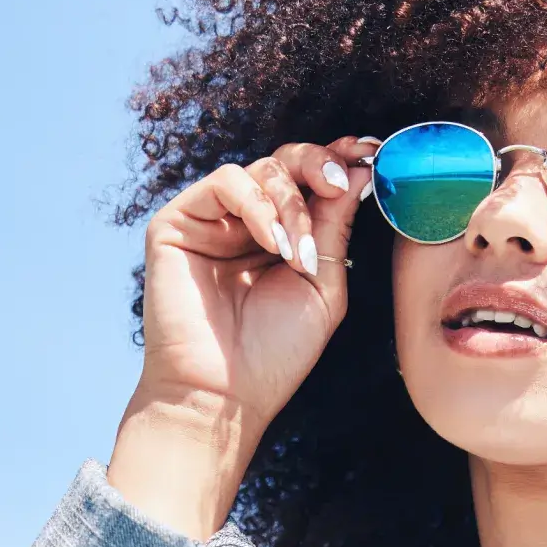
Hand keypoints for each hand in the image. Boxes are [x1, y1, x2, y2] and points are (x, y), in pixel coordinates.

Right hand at [138, 137, 371, 426]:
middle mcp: (246, 222)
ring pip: (260, 169)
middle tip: (339, 183)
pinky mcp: (177, 222)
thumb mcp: (322, 284)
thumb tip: (357, 171)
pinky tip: (275, 245)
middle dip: (319, 166)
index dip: (337, 160)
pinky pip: (224, 183)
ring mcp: (211, 220)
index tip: (369, 152)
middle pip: (285, 162)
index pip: (308, 181)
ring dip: (292, 204)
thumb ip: (335, 227)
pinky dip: (259, 207)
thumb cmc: (276, 352)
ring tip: (300, 253)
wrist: (226, 395)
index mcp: (282, 235)